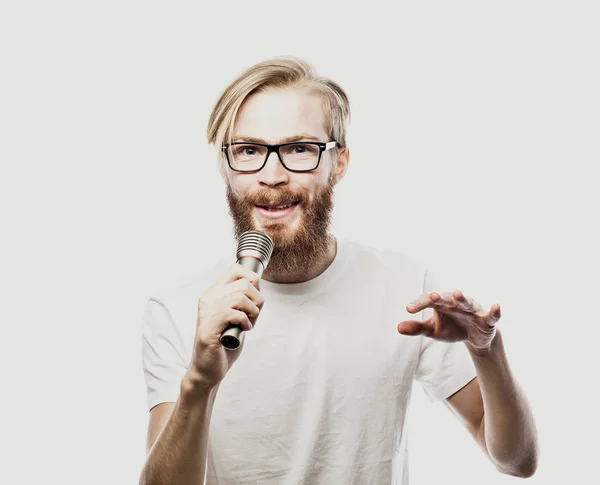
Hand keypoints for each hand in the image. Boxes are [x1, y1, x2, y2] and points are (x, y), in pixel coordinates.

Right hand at [185, 263, 264, 391]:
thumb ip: (243, 299)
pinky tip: (244, 329)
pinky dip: (245, 321)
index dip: (252, 279)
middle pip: (244, 283)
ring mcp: (207, 312)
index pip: (236, 269)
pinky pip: (233, 313)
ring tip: (249, 323)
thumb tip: (257, 283)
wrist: (208, 369)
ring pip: (240, 297)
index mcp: (214, 293)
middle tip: (254, 316)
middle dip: (257, 300)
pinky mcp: (209, 328)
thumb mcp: (236, 315)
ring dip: (252, 312)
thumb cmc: (224, 343)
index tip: (254, 298)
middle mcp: (208, 299)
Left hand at [397, 290, 500, 352]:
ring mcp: (472, 310)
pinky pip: (491, 314)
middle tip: (432, 297)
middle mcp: (456, 303)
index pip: (428, 301)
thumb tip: (398, 327)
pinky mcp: (486, 319)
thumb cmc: (450, 328)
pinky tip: (496, 306)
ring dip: (463, 298)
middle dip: (440, 297)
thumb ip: (417, 328)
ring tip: (457, 294)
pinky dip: (494, 311)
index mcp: (441, 304)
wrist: (474, 338)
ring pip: (467, 302)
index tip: (409, 310)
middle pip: (447, 298)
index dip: (419, 304)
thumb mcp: (433, 331)